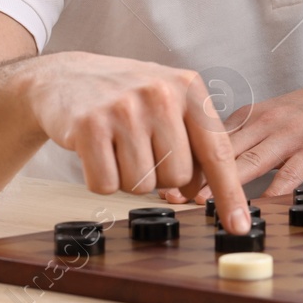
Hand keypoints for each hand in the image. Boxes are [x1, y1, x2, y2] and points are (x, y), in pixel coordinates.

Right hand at [20, 50, 252, 233]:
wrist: (65, 76)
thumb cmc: (124, 95)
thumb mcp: (168, 100)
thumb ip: (194, 139)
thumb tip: (204, 192)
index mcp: (189, 87)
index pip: (217, 151)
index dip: (229, 193)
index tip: (238, 226)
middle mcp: (161, 94)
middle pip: (178, 176)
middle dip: (159, 175)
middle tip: (140, 148)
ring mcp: (124, 109)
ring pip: (142, 185)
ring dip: (127, 177)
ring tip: (117, 145)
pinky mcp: (89, 126)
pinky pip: (106, 185)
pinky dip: (101, 179)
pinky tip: (97, 150)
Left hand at [159, 71, 302, 201]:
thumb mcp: (270, 117)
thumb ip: (241, 138)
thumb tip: (204, 164)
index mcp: (250, 116)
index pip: (209, 138)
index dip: (184, 160)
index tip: (161, 181)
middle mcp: (265, 122)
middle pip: (223, 149)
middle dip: (194, 174)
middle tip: (169, 195)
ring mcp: (289, 136)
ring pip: (251, 160)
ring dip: (225, 183)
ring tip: (203, 202)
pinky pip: (291, 173)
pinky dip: (274, 191)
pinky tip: (260, 208)